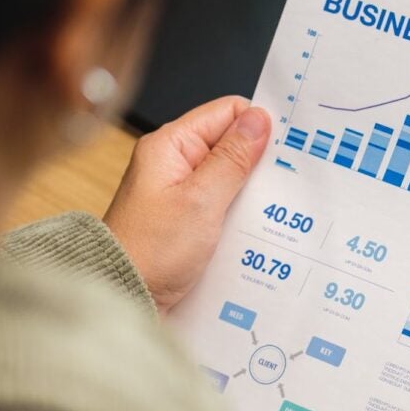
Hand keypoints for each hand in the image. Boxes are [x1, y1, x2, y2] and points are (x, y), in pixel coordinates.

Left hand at [103, 96, 270, 314]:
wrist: (123, 298)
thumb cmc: (149, 252)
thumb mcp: (202, 201)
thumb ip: (232, 158)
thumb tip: (257, 120)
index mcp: (170, 146)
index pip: (226, 112)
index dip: (257, 124)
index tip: (286, 145)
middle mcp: (172, 164)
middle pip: (230, 144)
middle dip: (258, 162)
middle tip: (284, 181)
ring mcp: (179, 192)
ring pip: (229, 177)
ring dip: (250, 191)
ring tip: (272, 207)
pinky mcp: (185, 219)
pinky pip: (222, 204)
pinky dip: (239, 213)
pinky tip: (255, 227)